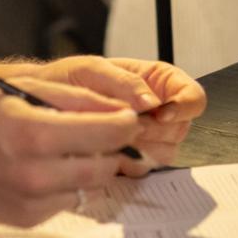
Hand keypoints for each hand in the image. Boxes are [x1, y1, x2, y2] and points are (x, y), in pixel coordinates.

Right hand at [0, 79, 141, 224]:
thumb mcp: (17, 90)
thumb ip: (72, 100)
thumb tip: (117, 109)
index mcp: (33, 134)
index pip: (108, 133)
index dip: (126, 122)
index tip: (127, 115)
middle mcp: (35, 175)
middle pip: (105, 165)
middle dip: (111, 146)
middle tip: (99, 129)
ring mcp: (30, 203)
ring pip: (88, 185)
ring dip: (88, 165)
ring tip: (61, 145)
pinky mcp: (26, 220)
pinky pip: (65, 201)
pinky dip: (63, 183)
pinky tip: (38, 165)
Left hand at [16, 56, 206, 175]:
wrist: (44, 106)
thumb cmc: (68, 80)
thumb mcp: (92, 69)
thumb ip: (124, 82)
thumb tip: (152, 101)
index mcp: (159, 82)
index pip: (193, 97)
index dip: (184, 107)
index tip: (161, 112)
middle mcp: (160, 111)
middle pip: (181, 128)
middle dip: (153, 129)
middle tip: (124, 123)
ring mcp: (150, 138)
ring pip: (165, 152)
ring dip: (140, 147)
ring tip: (110, 134)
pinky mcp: (135, 159)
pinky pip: (144, 169)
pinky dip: (126, 162)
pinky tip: (106, 149)